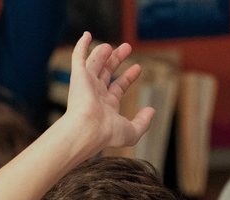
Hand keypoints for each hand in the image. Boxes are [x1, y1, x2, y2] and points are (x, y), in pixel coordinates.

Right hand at [63, 32, 154, 149]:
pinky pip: (78, 56)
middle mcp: (95, 94)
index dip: (128, 77)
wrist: (87, 129)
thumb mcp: (132, 131)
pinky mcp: (78, 76)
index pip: (119, 87)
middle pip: (107, 72)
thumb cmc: (107, 133)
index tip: (138, 67)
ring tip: (111, 45)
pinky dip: (81, 45)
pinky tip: (86, 35)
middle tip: (127, 47)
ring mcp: (86, 84)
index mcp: (106, 106)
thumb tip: (151, 110)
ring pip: (94, 63)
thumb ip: (143, 122)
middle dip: (117, 60)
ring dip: (102, 53)